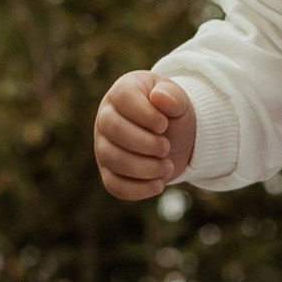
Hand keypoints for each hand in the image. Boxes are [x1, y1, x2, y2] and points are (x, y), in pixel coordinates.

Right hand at [96, 70, 196, 199]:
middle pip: (113, 129)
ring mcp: (103, 146)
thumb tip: (159, 98)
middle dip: (145, 143)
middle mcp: (105, 118)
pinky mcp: (109, 172)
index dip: (145, 114)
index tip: (164, 125)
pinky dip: (138, 189)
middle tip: (167, 148)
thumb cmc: (171, 114)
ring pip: (113, 159)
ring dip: (144, 167)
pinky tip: (159, 185)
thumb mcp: (178, 101)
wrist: (174, 138)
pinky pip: (114, 185)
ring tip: (167, 166)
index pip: (123, 98)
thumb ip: (173, 97)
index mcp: (122, 93)